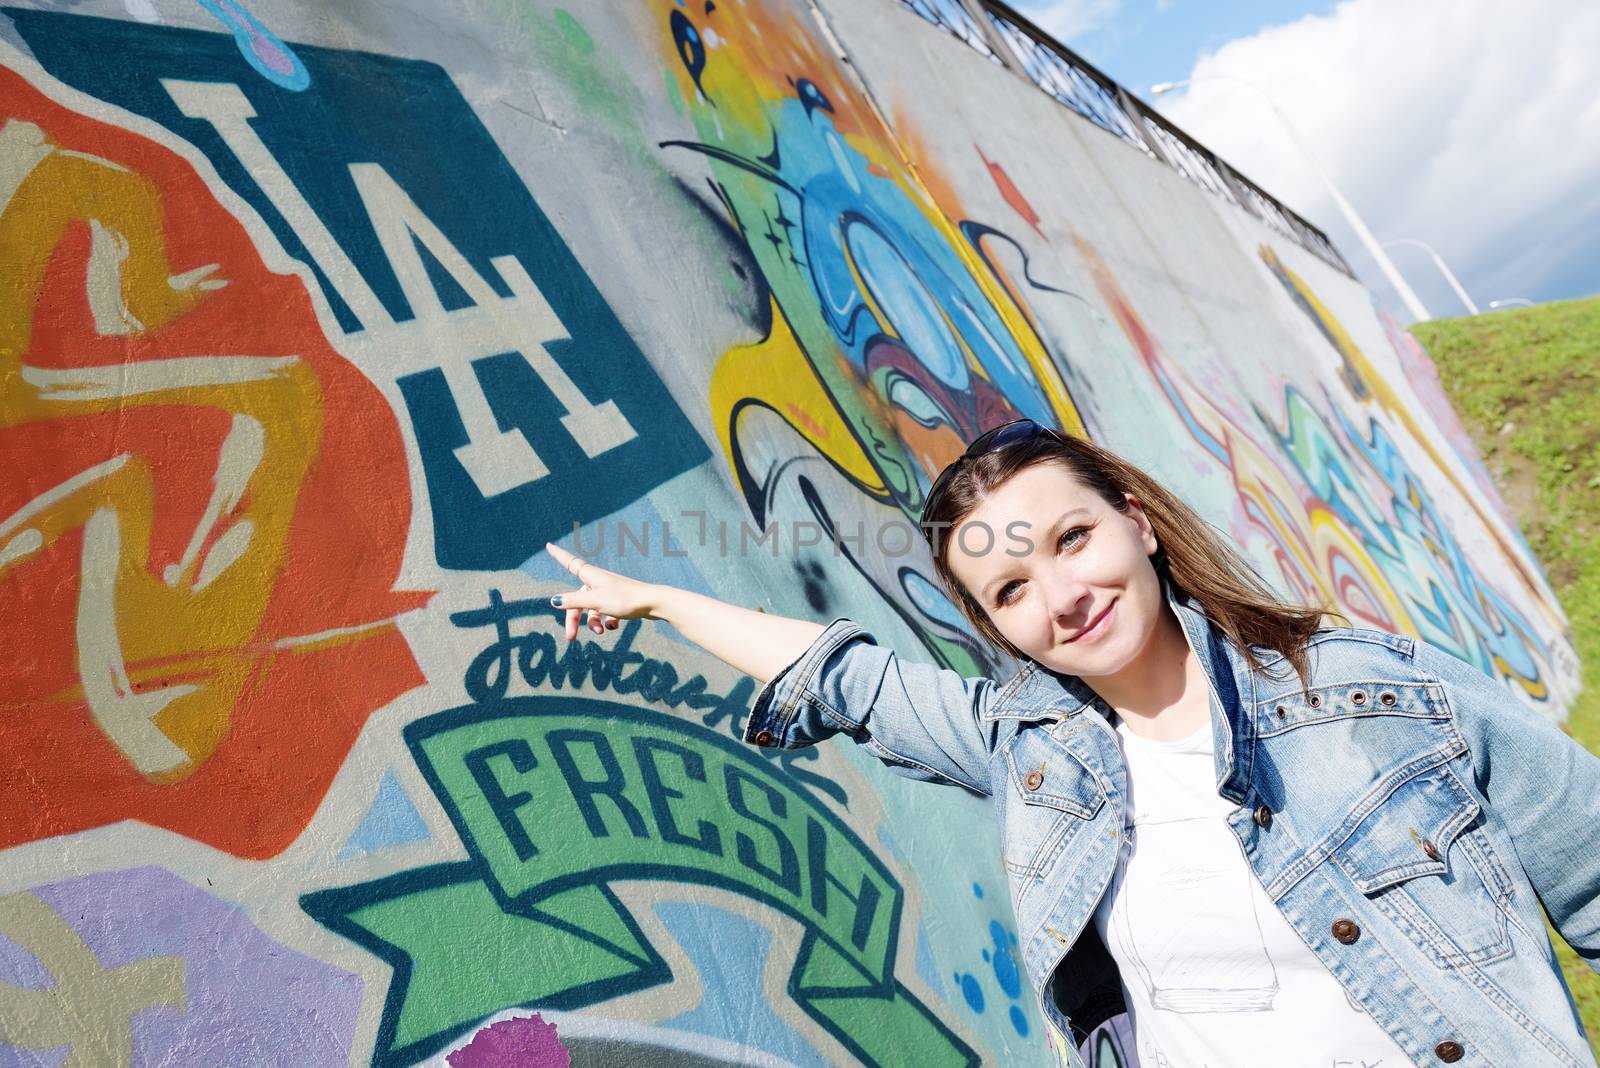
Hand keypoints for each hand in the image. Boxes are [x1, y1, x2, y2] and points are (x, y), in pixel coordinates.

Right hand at [544, 541, 659, 640]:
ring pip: (592, 609)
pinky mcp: (618, 601)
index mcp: (591, 576)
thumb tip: (553, 601)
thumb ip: (574, 601)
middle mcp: (598, 581)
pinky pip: (605, 612)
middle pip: (577, 599)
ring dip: (593, 623)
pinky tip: (615, 625)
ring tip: (602, 631)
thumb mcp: (595, 601)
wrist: (654, 603)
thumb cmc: (625, 599)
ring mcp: (608, 591)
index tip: (548, 545)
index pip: (569, 563)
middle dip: (574, 619)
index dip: (558, 555)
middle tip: (570, 638)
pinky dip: (607, 621)